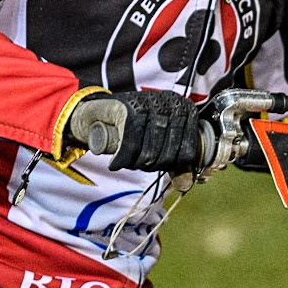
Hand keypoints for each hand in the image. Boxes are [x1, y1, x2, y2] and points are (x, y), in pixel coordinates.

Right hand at [67, 90, 202, 172]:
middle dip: (151, 166)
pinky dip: (121, 160)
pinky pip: (130, 146)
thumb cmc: (134, 127)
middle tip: (137, 162)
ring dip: (135, 164)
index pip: (188, 152)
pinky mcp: (128, 109)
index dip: (171, 166)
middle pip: (168, 154)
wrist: (99, 111)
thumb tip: (185, 184)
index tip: (156, 164)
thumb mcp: (160, 139)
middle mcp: (170, 103)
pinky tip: (115, 162)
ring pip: (150, 152)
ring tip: (127, 161)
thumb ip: (175, 158)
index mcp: (185, 109)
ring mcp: (149, 104)